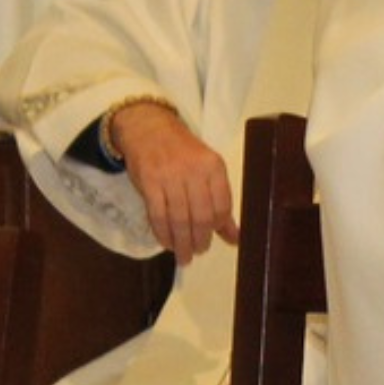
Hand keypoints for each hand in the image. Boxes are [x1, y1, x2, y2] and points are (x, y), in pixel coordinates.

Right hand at [110, 100, 236, 261]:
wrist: (148, 128)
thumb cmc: (182, 152)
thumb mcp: (207, 170)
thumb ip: (219, 203)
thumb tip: (235, 238)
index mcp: (213, 166)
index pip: (222, 206)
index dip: (218, 227)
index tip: (214, 237)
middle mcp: (193, 171)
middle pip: (201, 216)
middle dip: (200, 240)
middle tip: (198, 252)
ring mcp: (170, 176)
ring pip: (179, 219)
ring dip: (182, 243)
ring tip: (184, 255)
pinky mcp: (149, 183)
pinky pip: (158, 216)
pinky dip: (163, 234)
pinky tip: (167, 243)